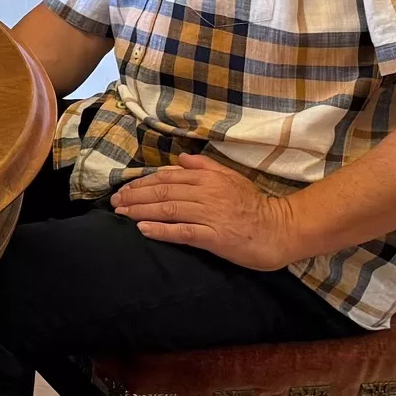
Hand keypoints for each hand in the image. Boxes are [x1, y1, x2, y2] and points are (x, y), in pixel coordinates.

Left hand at [112, 153, 304, 270]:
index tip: (123, 189)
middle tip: (114, 202)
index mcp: (209, 178)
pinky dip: (161, 230)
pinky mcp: (215, 237)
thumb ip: (206, 167)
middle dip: (134, 196)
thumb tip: (181, 158)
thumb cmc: (255, 206)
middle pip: (163, 191)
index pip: (168, 177)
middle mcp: (207, 193)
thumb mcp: (232, 178)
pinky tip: (144, 229)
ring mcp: (210, 215)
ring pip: (168, 208)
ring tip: (121, 214)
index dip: (142, 182)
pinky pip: (183, 232)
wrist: (282, 229)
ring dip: (141, 211)